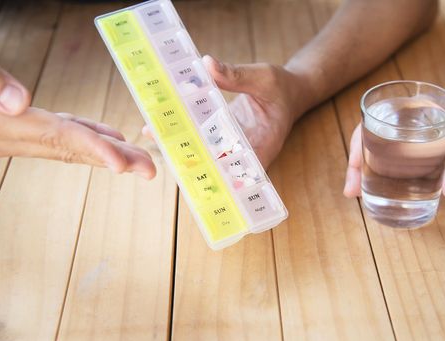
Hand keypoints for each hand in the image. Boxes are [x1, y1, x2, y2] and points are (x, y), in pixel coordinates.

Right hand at [0, 44, 155, 178]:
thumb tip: (18, 102)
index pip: (57, 140)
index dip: (94, 151)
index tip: (125, 164)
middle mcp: (8, 137)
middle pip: (71, 150)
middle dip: (114, 161)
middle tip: (150, 170)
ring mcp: (10, 135)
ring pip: (66, 146)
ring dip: (104, 152)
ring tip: (136, 159)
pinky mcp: (12, 126)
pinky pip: (54, 135)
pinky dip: (82, 136)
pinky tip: (102, 136)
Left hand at [143, 55, 309, 167]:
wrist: (289, 92)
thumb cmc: (281, 87)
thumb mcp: (263, 77)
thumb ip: (236, 75)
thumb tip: (206, 64)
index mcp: (263, 143)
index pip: (240, 166)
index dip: (220, 172)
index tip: (198, 170)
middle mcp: (247, 151)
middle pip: (218, 164)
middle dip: (192, 159)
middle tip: (164, 150)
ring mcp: (234, 146)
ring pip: (207, 153)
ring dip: (183, 146)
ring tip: (154, 136)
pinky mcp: (225, 138)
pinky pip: (205, 140)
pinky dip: (188, 134)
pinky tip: (165, 125)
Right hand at [343, 76, 444, 197]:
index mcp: (408, 110)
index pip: (370, 125)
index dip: (357, 149)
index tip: (354, 173)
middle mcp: (402, 120)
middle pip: (367, 141)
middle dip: (356, 166)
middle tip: (352, 192)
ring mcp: (407, 133)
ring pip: (376, 151)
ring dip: (365, 171)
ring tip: (360, 193)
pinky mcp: (415, 146)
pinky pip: (390, 157)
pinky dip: (381, 171)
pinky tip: (379, 187)